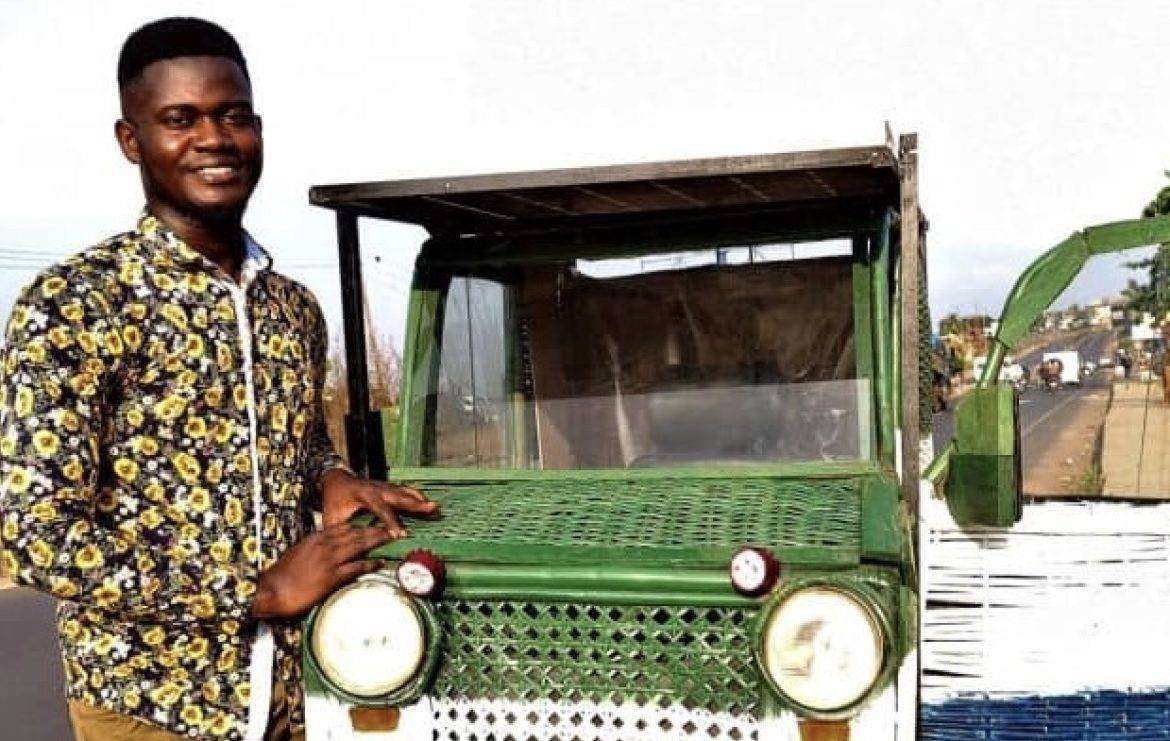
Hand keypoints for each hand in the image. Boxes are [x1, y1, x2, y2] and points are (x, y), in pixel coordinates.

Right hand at [251, 521, 391, 618]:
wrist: (271, 591)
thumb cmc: (280, 576)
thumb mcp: (297, 554)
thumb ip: (313, 549)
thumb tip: (324, 550)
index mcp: (315, 538)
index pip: (343, 527)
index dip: (360, 525)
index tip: (372, 524)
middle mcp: (324, 545)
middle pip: (355, 533)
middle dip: (374, 530)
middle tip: (390, 528)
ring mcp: (329, 560)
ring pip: (359, 546)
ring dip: (377, 541)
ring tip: (391, 539)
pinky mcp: (332, 577)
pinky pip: (356, 567)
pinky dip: (370, 564)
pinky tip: (380, 563)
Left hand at [321, 468, 439, 535]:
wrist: (336, 481)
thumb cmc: (334, 501)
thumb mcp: (332, 517)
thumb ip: (342, 532)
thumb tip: (349, 550)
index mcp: (364, 495)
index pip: (380, 509)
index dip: (391, 522)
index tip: (401, 534)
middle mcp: (378, 489)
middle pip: (399, 496)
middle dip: (415, 504)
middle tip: (431, 508)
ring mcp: (385, 486)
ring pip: (405, 493)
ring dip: (420, 501)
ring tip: (435, 508)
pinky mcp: (389, 488)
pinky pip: (406, 492)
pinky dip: (417, 497)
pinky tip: (427, 504)